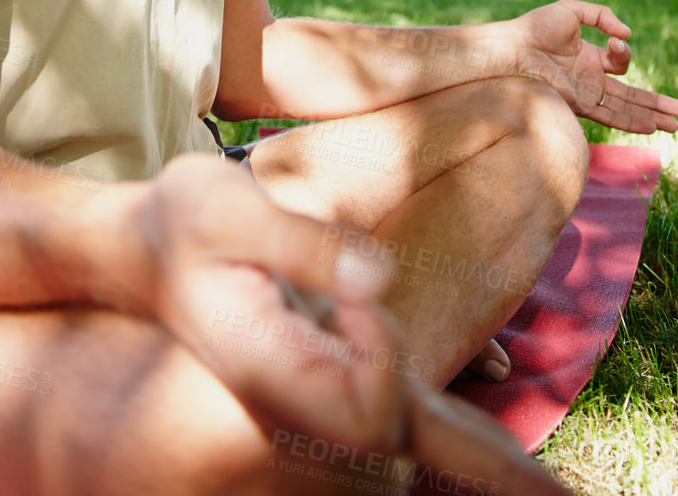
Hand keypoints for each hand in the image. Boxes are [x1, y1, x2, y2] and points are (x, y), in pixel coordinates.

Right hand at [136, 154, 571, 493]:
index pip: (365, 407)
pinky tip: (511, 465)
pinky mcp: (325, 380)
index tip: (356, 290)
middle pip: (402, 452)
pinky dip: (461, 442)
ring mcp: (312, 400)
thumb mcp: (226, 209)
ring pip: (410, 444)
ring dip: (478, 458)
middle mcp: (296, 404)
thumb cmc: (176, 220)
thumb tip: (382, 278)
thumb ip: (307, 244)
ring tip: (546, 490)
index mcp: (270, 373)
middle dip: (481, 466)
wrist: (131, 246)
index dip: (380, 350)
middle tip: (533, 472)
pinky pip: (403, 420)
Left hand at [503, 0, 677, 132]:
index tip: (618, 42)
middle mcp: (590, 78)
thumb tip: (627, 34)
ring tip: (676, 124)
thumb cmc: (536, 27)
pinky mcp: (579, 105)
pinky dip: (632, 122)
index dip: (625, 53)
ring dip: (651, 116)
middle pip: (630, 94)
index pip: (619, 62)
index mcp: (589, 56)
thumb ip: (602, 16)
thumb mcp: (572, 11)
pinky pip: (611, 116)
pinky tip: (652, 126)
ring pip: (626, 109)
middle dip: (656, 103)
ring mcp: (586, 94)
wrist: (514, 49)